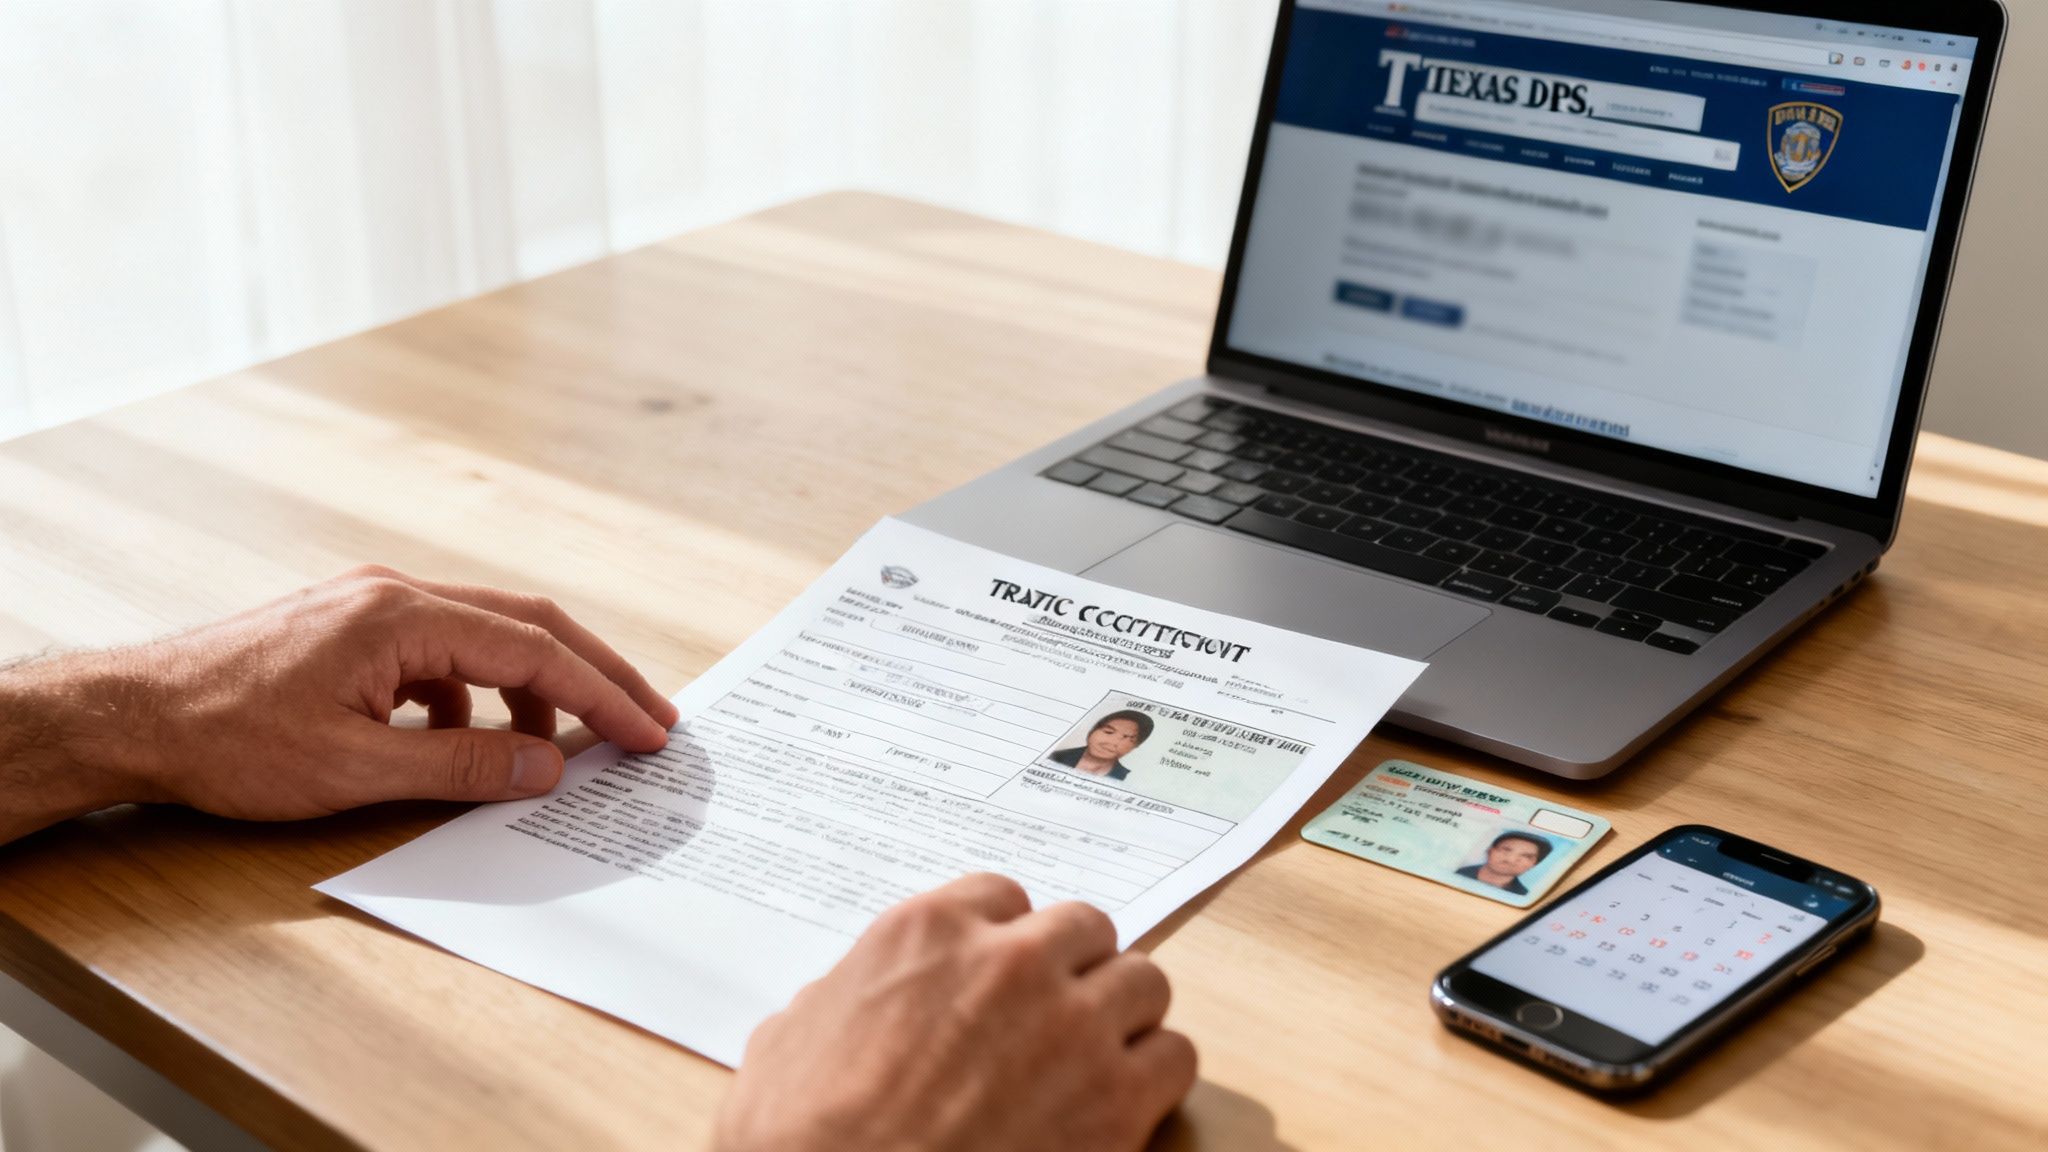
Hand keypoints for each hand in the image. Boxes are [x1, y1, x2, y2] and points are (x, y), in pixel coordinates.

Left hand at [0, 565, 677, 840]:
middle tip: (649, 720)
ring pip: (488, 636)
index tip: (649, 733)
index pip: (533, 650)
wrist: (132, 716)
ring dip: (535, 689)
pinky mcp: (355, 629)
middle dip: (594, 674)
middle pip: (528, 624)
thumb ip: (460, 765)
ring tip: (558, 749)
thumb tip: (547, 764)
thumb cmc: (226, 739)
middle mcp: (396, 594)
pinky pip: (444, 653)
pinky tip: (465, 743)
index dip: (600, 694)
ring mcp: (374, 607)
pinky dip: (477, 695)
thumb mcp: (352, 769)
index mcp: (402, 617)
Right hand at [716, 874, 1196, 1151]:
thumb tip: (841, 1003)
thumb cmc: (799, 1140)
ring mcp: (1071, 1025)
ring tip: (1098, 1058)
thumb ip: (838, 999)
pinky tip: (1125, 1104)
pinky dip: (1156, 1077)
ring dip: (1123, 1016)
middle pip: (1085, 928)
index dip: (1004, 941)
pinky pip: (1174, 1055)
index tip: (1001, 974)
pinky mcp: (1115, 1098)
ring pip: (1142, 981)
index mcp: (928, 932)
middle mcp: (1010, 961)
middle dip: (1073, 969)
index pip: (1003, 896)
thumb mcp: (787, 1041)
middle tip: (1055, 1017)